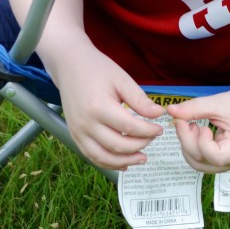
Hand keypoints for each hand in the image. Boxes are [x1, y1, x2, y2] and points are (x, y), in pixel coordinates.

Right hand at [52, 46, 163, 170]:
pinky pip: (92, 156)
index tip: (160, 129)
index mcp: (99, 106)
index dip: (149, 131)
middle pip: (118, 145)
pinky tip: (123, 162)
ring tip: (142, 158)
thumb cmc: (97, 69)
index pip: (130, 127)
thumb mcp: (122, 79)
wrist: (69, 65)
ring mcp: (77, 131)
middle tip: (153, 139)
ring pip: (104, 157)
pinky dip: (108, 163)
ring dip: (125, 161)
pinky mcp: (74, 135)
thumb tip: (159, 115)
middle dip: (140, 145)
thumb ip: (140, 100)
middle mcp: (86, 123)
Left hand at [167, 89, 229, 172]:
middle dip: (187, 141)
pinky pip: (201, 161)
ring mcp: (227, 163)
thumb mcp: (218, 102)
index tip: (202, 126)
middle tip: (185, 121)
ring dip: (188, 145)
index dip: (202, 143)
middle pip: (202, 162)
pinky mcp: (221, 161)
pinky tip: (196, 132)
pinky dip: (193, 147)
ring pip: (198, 164)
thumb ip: (194, 108)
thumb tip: (170, 111)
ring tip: (192, 126)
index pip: (215, 157)